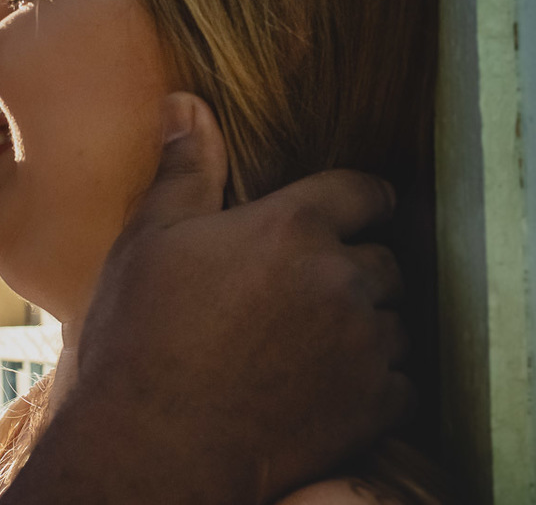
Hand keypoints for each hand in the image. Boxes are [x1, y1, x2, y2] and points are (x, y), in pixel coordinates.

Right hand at [3, 93, 409, 503]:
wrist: (156, 440)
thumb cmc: (144, 332)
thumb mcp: (151, 237)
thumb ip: (186, 169)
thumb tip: (187, 103)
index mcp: (293, 227)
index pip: (362, 191)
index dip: (355, 199)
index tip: (344, 212)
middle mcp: (342, 278)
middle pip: (382, 258)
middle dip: (353, 265)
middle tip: (303, 288)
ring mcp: (364, 345)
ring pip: (393, 320)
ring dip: (365, 322)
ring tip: (312, 339)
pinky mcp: (373, 405)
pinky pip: (400, 379)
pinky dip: (373, 378)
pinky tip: (324, 383)